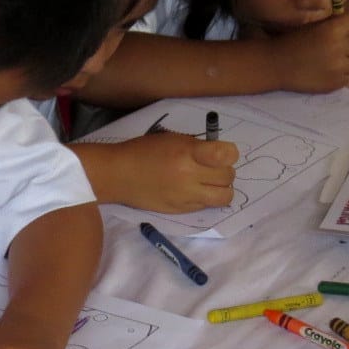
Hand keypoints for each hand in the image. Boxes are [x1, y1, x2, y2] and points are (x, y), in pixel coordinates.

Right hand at [82, 132, 236, 211]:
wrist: (118, 175)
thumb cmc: (143, 151)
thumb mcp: (172, 139)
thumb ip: (197, 147)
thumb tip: (218, 156)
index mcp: (187, 153)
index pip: (226, 155)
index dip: (230, 153)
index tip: (222, 152)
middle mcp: (190, 175)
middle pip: (228, 176)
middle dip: (224, 170)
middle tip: (211, 167)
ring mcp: (186, 196)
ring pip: (225, 196)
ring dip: (222, 188)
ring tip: (210, 183)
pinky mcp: (181, 210)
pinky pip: (207, 206)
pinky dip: (206, 198)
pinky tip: (194, 191)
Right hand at [270, 12, 348, 91]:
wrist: (274, 65)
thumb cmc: (293, 40)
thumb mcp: (315, 25)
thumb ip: (340, 25)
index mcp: (333, 29)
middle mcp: (338, 48)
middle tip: (346, 46)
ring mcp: (337, 69)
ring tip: (335, 59)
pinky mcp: (333, 84)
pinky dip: (342, 73)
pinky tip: (328, 70)